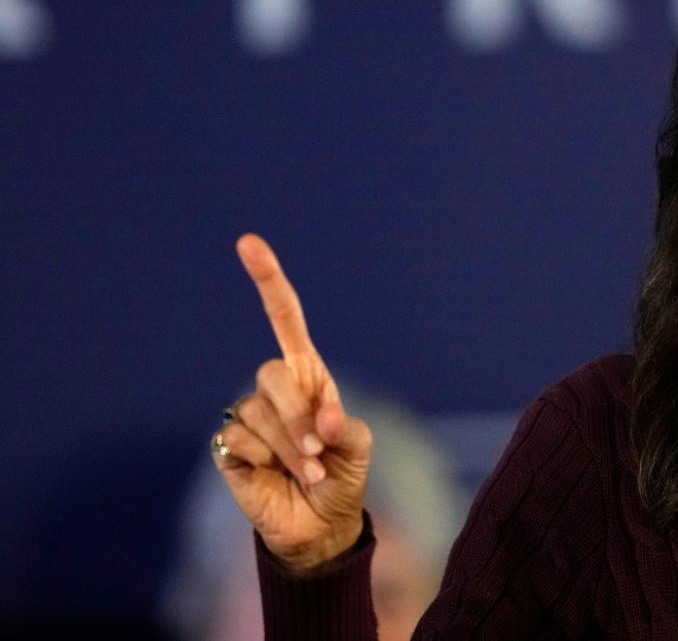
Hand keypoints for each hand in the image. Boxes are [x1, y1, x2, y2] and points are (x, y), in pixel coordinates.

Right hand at [212, 234, 372, 571]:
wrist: (320, 525)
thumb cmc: (341, 477)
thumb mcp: (358, 448)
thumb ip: (343, 427)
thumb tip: (319, 418)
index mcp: (308, 376)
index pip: (284, 319)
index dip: (268, 281)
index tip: (248, 242)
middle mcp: (275, 390)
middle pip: (273, 374)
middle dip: (299, 414)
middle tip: (317, 449)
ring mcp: (249, 416)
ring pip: (260, 415)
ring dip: (290, 449)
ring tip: (305, 472)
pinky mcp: (230, 446)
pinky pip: (242, 440)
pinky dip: (269, 462)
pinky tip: (277, 477)